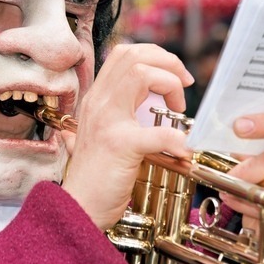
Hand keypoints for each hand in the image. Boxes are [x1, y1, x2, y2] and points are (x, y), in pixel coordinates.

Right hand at [62, 43, 193, 228]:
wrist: (78, 208)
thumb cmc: (94, 179)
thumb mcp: (98, 137)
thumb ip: (112, 120)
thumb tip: (135, 112)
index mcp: (97, 99)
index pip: (123, 54)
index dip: (155, 56)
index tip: (173, 77)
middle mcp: (99, 103)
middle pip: (134, 56)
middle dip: (168, 62)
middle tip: (184, 85)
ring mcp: (108, 121)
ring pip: (142, 74)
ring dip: (170, 85)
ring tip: (178, 109)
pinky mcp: (121, 145)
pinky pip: (159, 132)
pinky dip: (179, 140)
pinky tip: (184, 150)